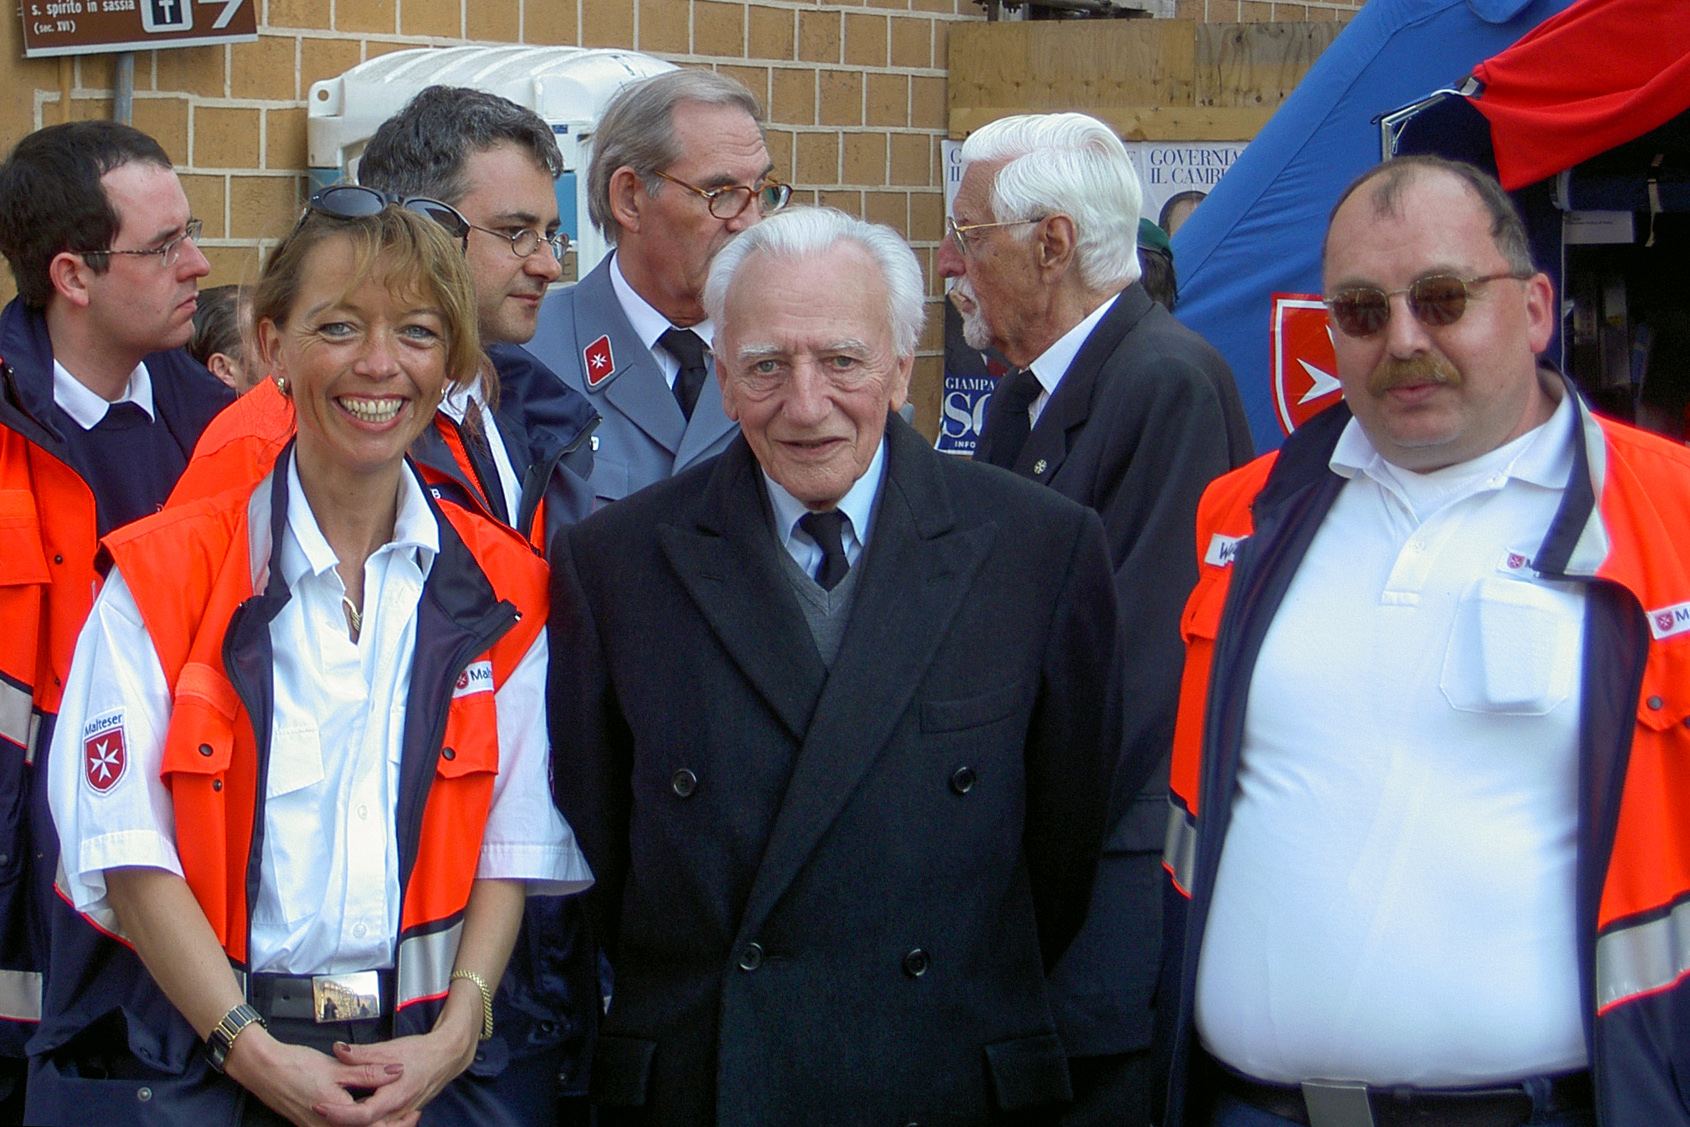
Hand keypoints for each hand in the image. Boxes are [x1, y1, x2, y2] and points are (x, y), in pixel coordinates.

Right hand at [224, 1027, 416, 1126]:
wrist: (264, 1070)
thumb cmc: (298, 1066)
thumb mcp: (337, 1068)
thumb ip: (368, 1072)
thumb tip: (396, 1072)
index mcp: (337, 1116)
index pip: (373, 1126)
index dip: (396, 1123)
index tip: (413, 1113)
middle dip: (388, 1126)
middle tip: (410, 1116)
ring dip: (373, 1125)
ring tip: (394, 1115)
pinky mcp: (311, 1124)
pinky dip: (356, 1122)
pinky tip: (364, 1109)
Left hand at [315, 986, 480, 1125]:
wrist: (446, 1057)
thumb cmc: (420, 1052)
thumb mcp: (390, 1049)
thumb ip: (362, 1053)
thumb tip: (338, 1049)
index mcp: (394, 1097)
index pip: (362, 1116)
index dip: (338, 1113)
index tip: (319, 1105)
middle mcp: (397, 1112)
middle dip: (339, 1122)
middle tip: (318, 1110)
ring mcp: (399, 1116)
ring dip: (351, 1124)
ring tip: (330, 1112)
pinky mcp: (399, 1116)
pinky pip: (380, 1125)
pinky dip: (364, 1123)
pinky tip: (351, 1114)